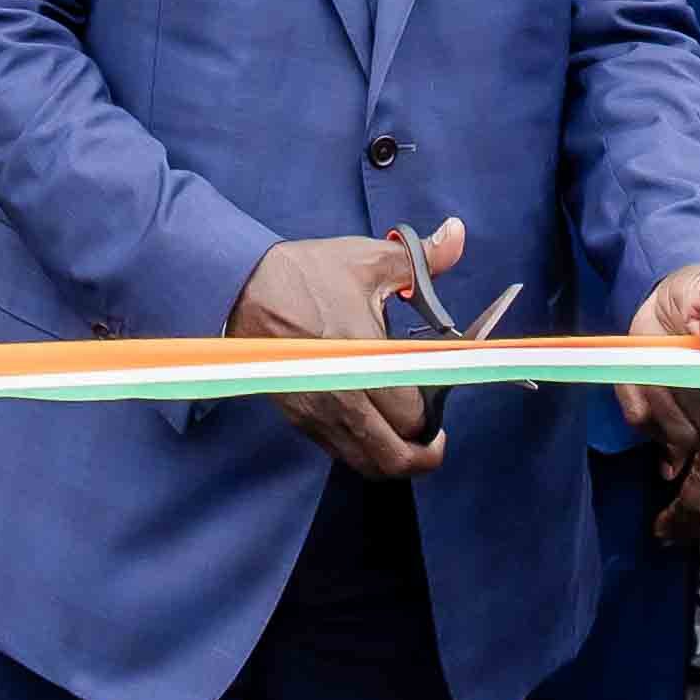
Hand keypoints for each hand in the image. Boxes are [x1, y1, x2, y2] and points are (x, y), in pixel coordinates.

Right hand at [231, 222, 449, 480]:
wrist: (241, 288)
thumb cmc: (307, 274)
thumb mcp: (369, 259)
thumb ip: (423, 258)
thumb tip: (458, 233)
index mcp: (363, 355)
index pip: (413, 414)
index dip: (437, 416)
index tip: (444, 403)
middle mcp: (341, 395)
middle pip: (394, 457)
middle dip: (425, 453)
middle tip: (435, 435)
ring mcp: (318, 413)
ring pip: (367, 465)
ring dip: (396, 458)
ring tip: (408, 436)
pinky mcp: (300, 420)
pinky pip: (342, 454)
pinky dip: (367, 451)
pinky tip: (374, 425)